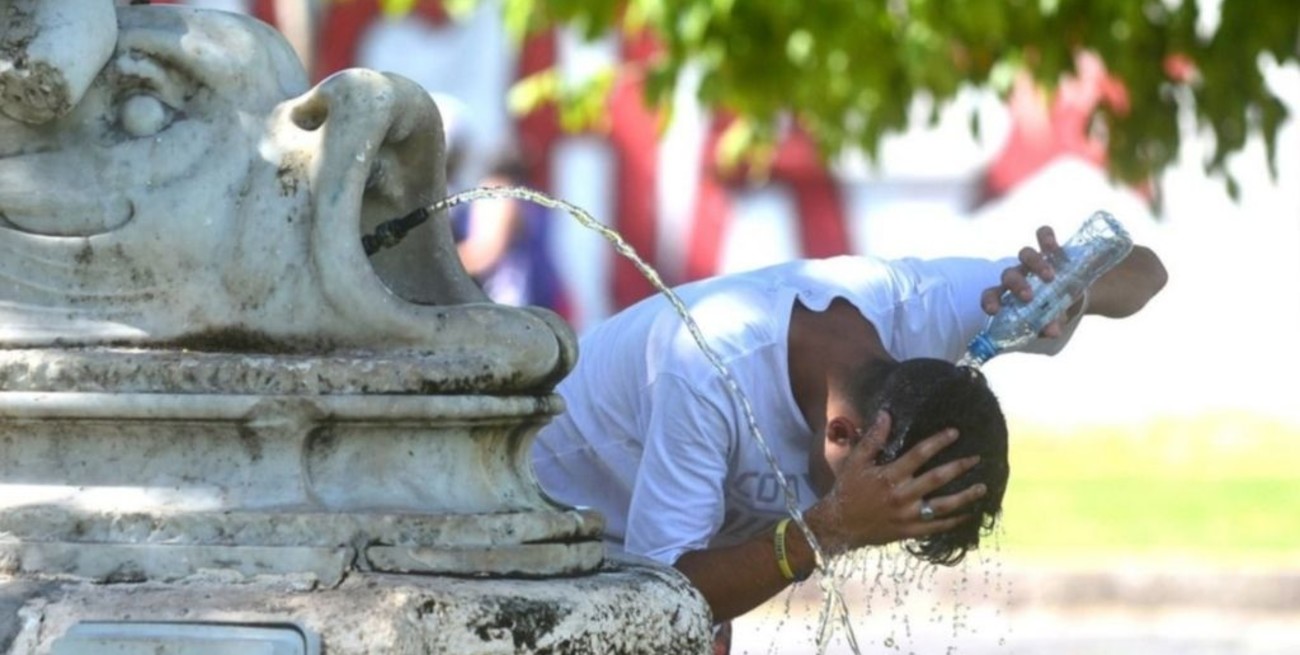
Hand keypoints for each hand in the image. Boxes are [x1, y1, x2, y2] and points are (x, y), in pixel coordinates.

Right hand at [805, 412, 986, 552]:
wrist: (839, 525)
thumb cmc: (847, 489)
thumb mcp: (856, 462)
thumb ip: (873, 439)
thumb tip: (886, 415)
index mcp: (889, 476)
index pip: (919, 455)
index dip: (938, 442)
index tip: (955, 432)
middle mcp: (901, 496)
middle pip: (936, 479)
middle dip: (959, 467)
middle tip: (977, 458)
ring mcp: (907, 516)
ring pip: (942, 506)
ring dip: (964, 497)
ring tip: (982, 487)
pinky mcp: (909, 531)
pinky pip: (937, 527)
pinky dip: (954, 521)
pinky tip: (969, 514)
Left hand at [979, 225, 1078, 337]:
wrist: (1072, 295)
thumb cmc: (1052, 310)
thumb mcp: (1051, 320)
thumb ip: (1050, 325)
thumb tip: (1053, 332)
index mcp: (1009, 295)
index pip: (991, 295)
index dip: (989, 301)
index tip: (994, 310)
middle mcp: (1018, 275)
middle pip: (1009, 274)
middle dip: (1017, 284)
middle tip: (1029, 297)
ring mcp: (1033, 261)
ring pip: (1025, 254)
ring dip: (1035, 264)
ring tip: (1049, 277)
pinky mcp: (1050, 249)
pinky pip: (1043, 234)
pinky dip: (1046, 237)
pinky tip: (1052, 247)